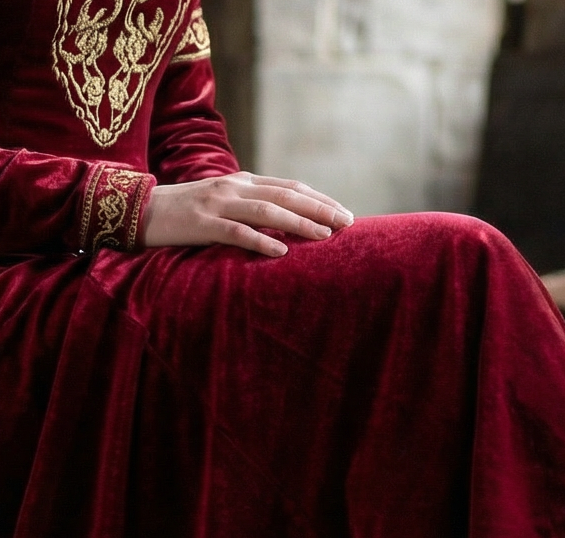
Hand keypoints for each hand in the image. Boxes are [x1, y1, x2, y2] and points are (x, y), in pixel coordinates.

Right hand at [140, 172, 353, 256]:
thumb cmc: (190, 213)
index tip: (346, 214)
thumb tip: (294, 223)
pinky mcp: (202, 224)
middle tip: (348, 224)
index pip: (290, 187)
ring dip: (299, 223)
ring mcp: (217, 204)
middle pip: (285, 196)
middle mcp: (234, 187)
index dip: (320, 200)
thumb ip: (256, 207)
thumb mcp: (227, 203)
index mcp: (243, 182)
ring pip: (266, 211)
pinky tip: (282, 252)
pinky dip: (260, 242)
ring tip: (325, 237)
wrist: (140, 210)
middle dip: (320, 210)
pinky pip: (236, 233)